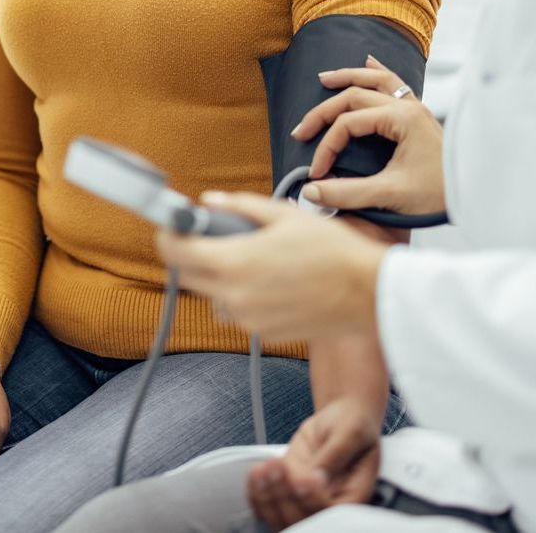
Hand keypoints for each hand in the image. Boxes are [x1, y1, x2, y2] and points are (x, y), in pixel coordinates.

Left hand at [156, 193, 387, 342]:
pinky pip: (239, 310)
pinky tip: (271, 278)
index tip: (171, 225)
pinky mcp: (263, 333)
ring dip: (219, 275)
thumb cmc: (332, 250)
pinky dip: (243, 293)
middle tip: (207, 235)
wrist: (367, 293)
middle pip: (189, 276)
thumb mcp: (284, 215)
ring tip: (251, 257)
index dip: (168, 235)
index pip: (177, 252)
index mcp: (235, 263)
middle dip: (191, 254)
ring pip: (214, 295)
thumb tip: (210, 201)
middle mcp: (234, 296)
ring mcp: (248, 319)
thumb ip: (240, 206)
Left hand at [247, 397, 381, 530]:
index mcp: (352, 497)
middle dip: (285, 496)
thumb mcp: (351, 431)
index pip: (330, 513)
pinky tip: (257, 472)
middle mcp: (327, 506)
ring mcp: (305, 501)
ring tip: (266, 468)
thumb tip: (318, 476)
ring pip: (282, 520)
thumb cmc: (353, 424)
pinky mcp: (287, 492)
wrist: (339, 418)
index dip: (313, 499)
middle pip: (303, 521)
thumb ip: (335, 455)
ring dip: (267, 496)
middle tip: (279, 467)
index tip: (304, 477)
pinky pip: (267, 507)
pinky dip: (256, 494)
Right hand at [294, 55, 446, 215]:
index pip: (349, 124)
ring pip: (376, 80)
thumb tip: (311, 191)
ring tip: (324, 78)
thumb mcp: (390, 195)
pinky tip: (369, 62)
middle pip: (356, 96)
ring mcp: (416, 108)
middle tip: (301, 130)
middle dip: (325, 111)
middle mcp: (408, 106)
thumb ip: (347, 193)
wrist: (474, 193)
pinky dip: (378, 72)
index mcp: (402, 119)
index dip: (327, 146)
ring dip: (349, 77)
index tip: (317, 172)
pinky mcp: (419, 115)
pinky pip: (396, 83)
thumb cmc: (438, 195)